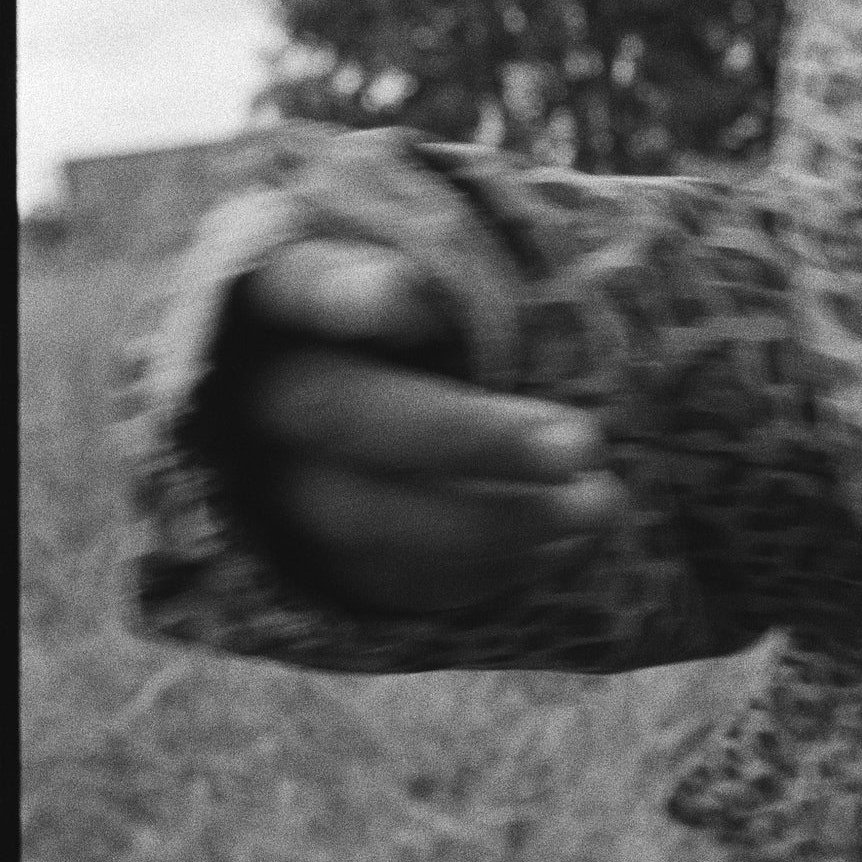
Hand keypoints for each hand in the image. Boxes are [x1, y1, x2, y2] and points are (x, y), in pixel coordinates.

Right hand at [231, 238, 626, 613]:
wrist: (403, 402)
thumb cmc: (443, 323)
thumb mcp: (449, 284)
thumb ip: (461, 286)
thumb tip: (462, 313)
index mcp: (277, 296)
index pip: (288, 281)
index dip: (336, 290)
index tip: (405, 299)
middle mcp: (260, 391)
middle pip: (342, 413)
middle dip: (469, 436)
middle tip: (583, 443)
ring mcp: (273, 486)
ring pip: (362, 516)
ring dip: (494, 520)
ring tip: (601, 503)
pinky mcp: (312, 563)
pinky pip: (386, 580)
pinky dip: (482, 570)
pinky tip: (565, 548)